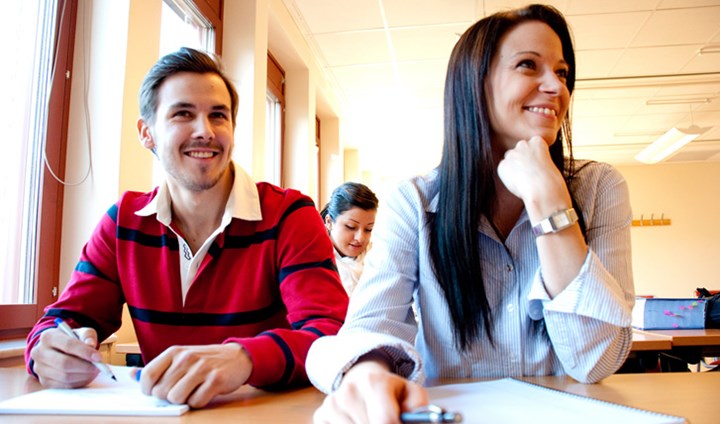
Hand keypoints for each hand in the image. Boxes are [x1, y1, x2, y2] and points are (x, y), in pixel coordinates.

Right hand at [30, 326, 101, 387]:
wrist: (58, 349)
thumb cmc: (72, 339)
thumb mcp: (81, 332)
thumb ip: (87, 336)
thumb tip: (91, 344)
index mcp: (48, 337)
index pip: (68, 345)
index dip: (84, 352)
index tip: (98, 357)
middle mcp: (39, 352)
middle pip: (64, 363)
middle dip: (85, 367)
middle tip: (98, 367)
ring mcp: (39, 368)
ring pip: (64, 376)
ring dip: (84, 376)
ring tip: (94, 371)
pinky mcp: (44, 381)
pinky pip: (64, 385)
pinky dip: (78, 382)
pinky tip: (87, 376)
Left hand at [138, 343, 251, 407]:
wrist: (237, 356)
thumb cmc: (205, 360)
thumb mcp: (180, 357)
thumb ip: (157, 367)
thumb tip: (132, 374)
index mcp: (174, 351)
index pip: (148, 375)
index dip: (148, 390)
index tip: (156, 391)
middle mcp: (186, 358)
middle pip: (161, 391)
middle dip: (168, 397)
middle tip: (180, 390)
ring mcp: (201, 368)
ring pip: (176, 398)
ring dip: (184, 400)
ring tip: (193, 391)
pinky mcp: (216, 380)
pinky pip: (196, 402)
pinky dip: (199, 402)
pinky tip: (205, 392)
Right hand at [313, 360, 427, 423]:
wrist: (362, 379)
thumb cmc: (390, 392)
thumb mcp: (410, 392)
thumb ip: (418, 405)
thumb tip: (414, 418)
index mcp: (374, 383)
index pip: (385, 422)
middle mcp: (349, 391)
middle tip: (388, 423)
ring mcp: (332, 404)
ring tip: (373, 420)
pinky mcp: (320, 416)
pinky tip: (357, 422)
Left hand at [496, 136, 567, 211]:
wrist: (544, 191)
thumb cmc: (551, 182)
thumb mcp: (548, 163)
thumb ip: (535, 159)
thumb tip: (523, 165)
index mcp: (537, 141)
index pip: (530, 146)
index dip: (533, 158)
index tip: (537, 167)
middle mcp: (523, 144)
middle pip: (518, 151)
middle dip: (521, 161)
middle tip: (529, 175)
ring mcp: (511, 154)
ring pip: (509, 160)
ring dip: (514, 168)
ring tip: (524, 180)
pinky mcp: (502, 165)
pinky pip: (503, 171)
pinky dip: (508, 177)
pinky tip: (517, 184)